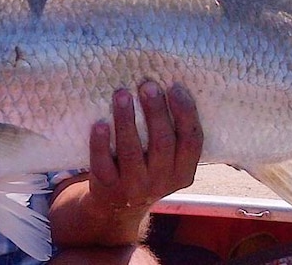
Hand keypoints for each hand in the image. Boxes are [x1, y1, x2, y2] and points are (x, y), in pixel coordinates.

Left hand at [89, 81, 202, 211]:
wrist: (117, 206)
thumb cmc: (147, 169)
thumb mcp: (168, 161)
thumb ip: (172, 134)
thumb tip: (165, 84)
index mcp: (183, 172)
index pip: (191, 141)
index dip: (185, 113)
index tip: (175, 87)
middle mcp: (162, 181)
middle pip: (162, 143)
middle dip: (155, 111)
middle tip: (147, 85)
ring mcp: (134, 186)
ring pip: (131, 151)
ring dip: (126, 120)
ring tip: (121, 94)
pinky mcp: (107, 187)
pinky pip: (103, 164)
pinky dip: (100, 143)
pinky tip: (100, 123)